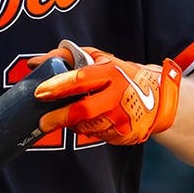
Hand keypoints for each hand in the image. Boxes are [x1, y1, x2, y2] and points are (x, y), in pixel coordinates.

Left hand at [29, 42, 181, 145]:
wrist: (159, 100)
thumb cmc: (122, 75)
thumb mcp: (100, 59)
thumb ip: (68, 57)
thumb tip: (34, 62)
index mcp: (111, 73)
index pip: (81, 79)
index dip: (58, 86)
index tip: (39, 92)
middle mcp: (118, 96)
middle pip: (83, 110)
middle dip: (59, 117)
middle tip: (42, 121)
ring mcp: (123, 118)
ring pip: (87, 127)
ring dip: (72, 124)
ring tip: (67, 118)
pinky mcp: (124, 135)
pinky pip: (97, 136)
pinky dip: (87, 130)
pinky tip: (89, 122)